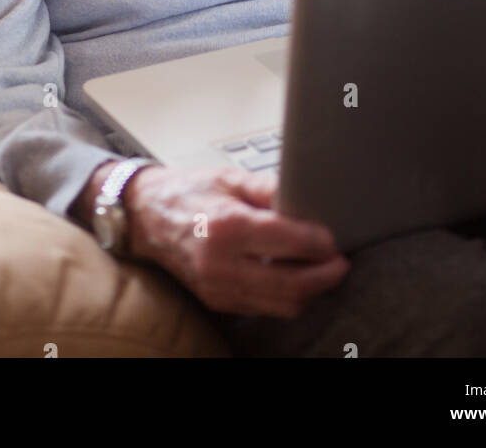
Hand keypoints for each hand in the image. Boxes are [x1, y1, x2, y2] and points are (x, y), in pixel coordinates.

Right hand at [122, 163, 349, 317]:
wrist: (145, 216)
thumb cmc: (188, 191)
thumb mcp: (230, 178)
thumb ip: (271, 189)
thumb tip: (308, 200)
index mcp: (228, 227)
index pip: (290, 243)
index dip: (320, 243)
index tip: (334, 238)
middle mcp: (222, 264)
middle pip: (291, 285)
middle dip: (325, 276)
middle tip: (340, 262)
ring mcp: (218, 288)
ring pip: (281, 304)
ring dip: (309, 291)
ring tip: (322, 270)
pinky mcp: (217, 300)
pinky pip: (263, 307)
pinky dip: (284, 295)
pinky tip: (292, 275)